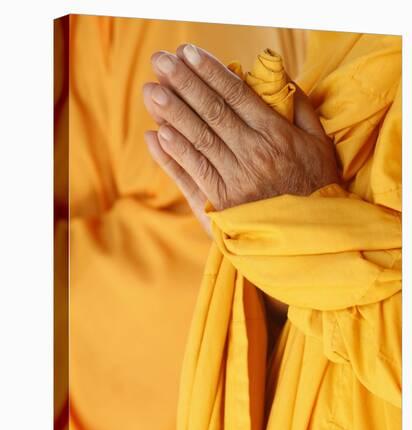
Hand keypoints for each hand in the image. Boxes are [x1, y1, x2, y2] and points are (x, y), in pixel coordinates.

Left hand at [143, 44, 339, 234]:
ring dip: (172, 113)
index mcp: (276, 135)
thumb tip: (283, 81)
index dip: (210, 72)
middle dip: (184, 83)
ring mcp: (236, 179)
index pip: (236, 95)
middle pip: (212, 112)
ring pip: (199, 139)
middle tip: (161, 62)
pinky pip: (195, 173)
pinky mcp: (222, 203)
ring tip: (151, 91)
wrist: (312, 239)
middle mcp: (253, 153)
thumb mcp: (320, 145)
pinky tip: (157, 133)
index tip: (188, 53)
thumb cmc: (316, 188)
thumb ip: (302, 111)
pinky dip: (175, 154)